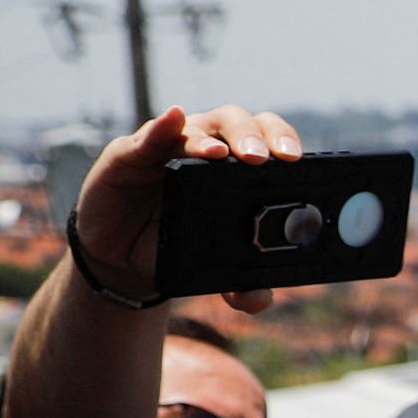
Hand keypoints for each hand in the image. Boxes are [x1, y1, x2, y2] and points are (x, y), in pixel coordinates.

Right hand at [71, 104, 303, 310]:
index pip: (267, 138)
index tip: (294, 159)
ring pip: (195, 128)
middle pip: (235, 124)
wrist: (123, 255)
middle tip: (260, 159)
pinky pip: (148, 136)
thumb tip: (260, 299)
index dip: (282, 140)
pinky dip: (162, 126)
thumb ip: (239, 285)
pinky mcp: (132, 153)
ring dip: (208, 139)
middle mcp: (207, 146)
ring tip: (219, 155)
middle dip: (250, 137)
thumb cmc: (176, 246)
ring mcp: (168, 146)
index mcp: (237, 166)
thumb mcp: (209, 269)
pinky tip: (173, 118)